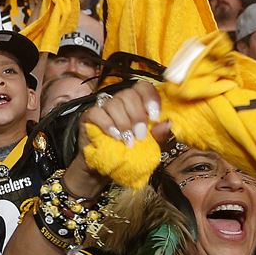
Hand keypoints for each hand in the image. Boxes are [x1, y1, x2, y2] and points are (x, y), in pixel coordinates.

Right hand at [67, 81, 169, 195]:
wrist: (104, 167)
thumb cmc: (127, 152)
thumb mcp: (148, 144)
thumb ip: (158, 133)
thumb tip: (167, 123)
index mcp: (136, 103)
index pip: (143, 87)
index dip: (150, 98)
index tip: (154, 117)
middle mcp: (119, 101)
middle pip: (128, 94)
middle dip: (137, 115)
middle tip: (140, 135)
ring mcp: (102, 107)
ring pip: (114, 103)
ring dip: (124, 123)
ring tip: (128, 140)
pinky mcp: (88, 116)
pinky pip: (97, 112)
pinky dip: (107, 124)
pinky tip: (114, 135)